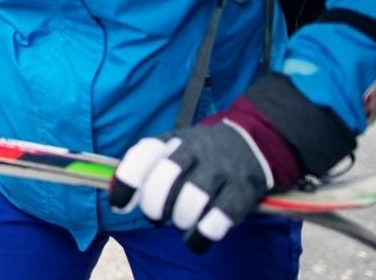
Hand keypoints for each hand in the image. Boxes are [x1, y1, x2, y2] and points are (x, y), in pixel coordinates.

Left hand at [108, 73, 355, 251]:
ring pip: (191, 201)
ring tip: (183, 221)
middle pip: (165, 180)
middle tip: (158, 216)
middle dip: (156, 206)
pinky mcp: (244, 191)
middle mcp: (197, 151)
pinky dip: (202, 235)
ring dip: (181, 219)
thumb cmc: (206, 153)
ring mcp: (222, 170)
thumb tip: (116, 195)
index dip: (128, 181)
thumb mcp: (177, 147)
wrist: (259, 138)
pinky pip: (219, 219)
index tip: (119, 205)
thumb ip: (149, 166)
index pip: (144, 154)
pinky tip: (198, 238)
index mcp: (175, 140)